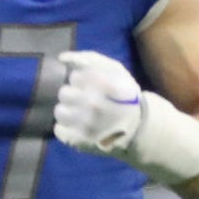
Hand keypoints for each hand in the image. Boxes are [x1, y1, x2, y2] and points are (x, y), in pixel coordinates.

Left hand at [52, 50, 198, 184]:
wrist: (140, 128)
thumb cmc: (125, 95)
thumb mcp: (115, 69)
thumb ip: (90, 58)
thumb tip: (62, 58)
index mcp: (101, 84)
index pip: (75, 77)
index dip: (82, 80)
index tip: (91, 87)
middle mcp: (92, 103)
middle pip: (64, 93)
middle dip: (73, 95)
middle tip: (85, 101)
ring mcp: (86, 124)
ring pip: (59, 112)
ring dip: (68, 111)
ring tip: (80, 114)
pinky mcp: (80, 141)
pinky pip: (59, 130)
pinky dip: (65, 128)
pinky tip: (77, 127)